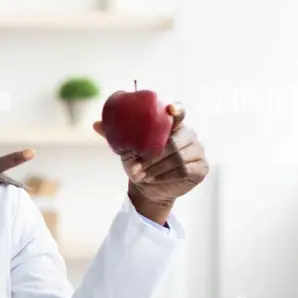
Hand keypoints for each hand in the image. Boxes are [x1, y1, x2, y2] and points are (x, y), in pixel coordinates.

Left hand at [93, 105, 208, 224]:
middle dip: (154, 156)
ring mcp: (197, 150)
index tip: (170, 110)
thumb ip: (114, 135)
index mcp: (172, 125)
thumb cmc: (138, 163)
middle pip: (174, 141)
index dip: (176, 109)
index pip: (179, 111)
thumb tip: (96, 124)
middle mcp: (188, 134)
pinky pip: (184, 170)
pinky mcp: (201, 166)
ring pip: (178, 157)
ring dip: (157, 168)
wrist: (148, 188)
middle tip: (136, 169)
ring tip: (142, 175)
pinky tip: (156, 179)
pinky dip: (167, 176)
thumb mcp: (125, 149)